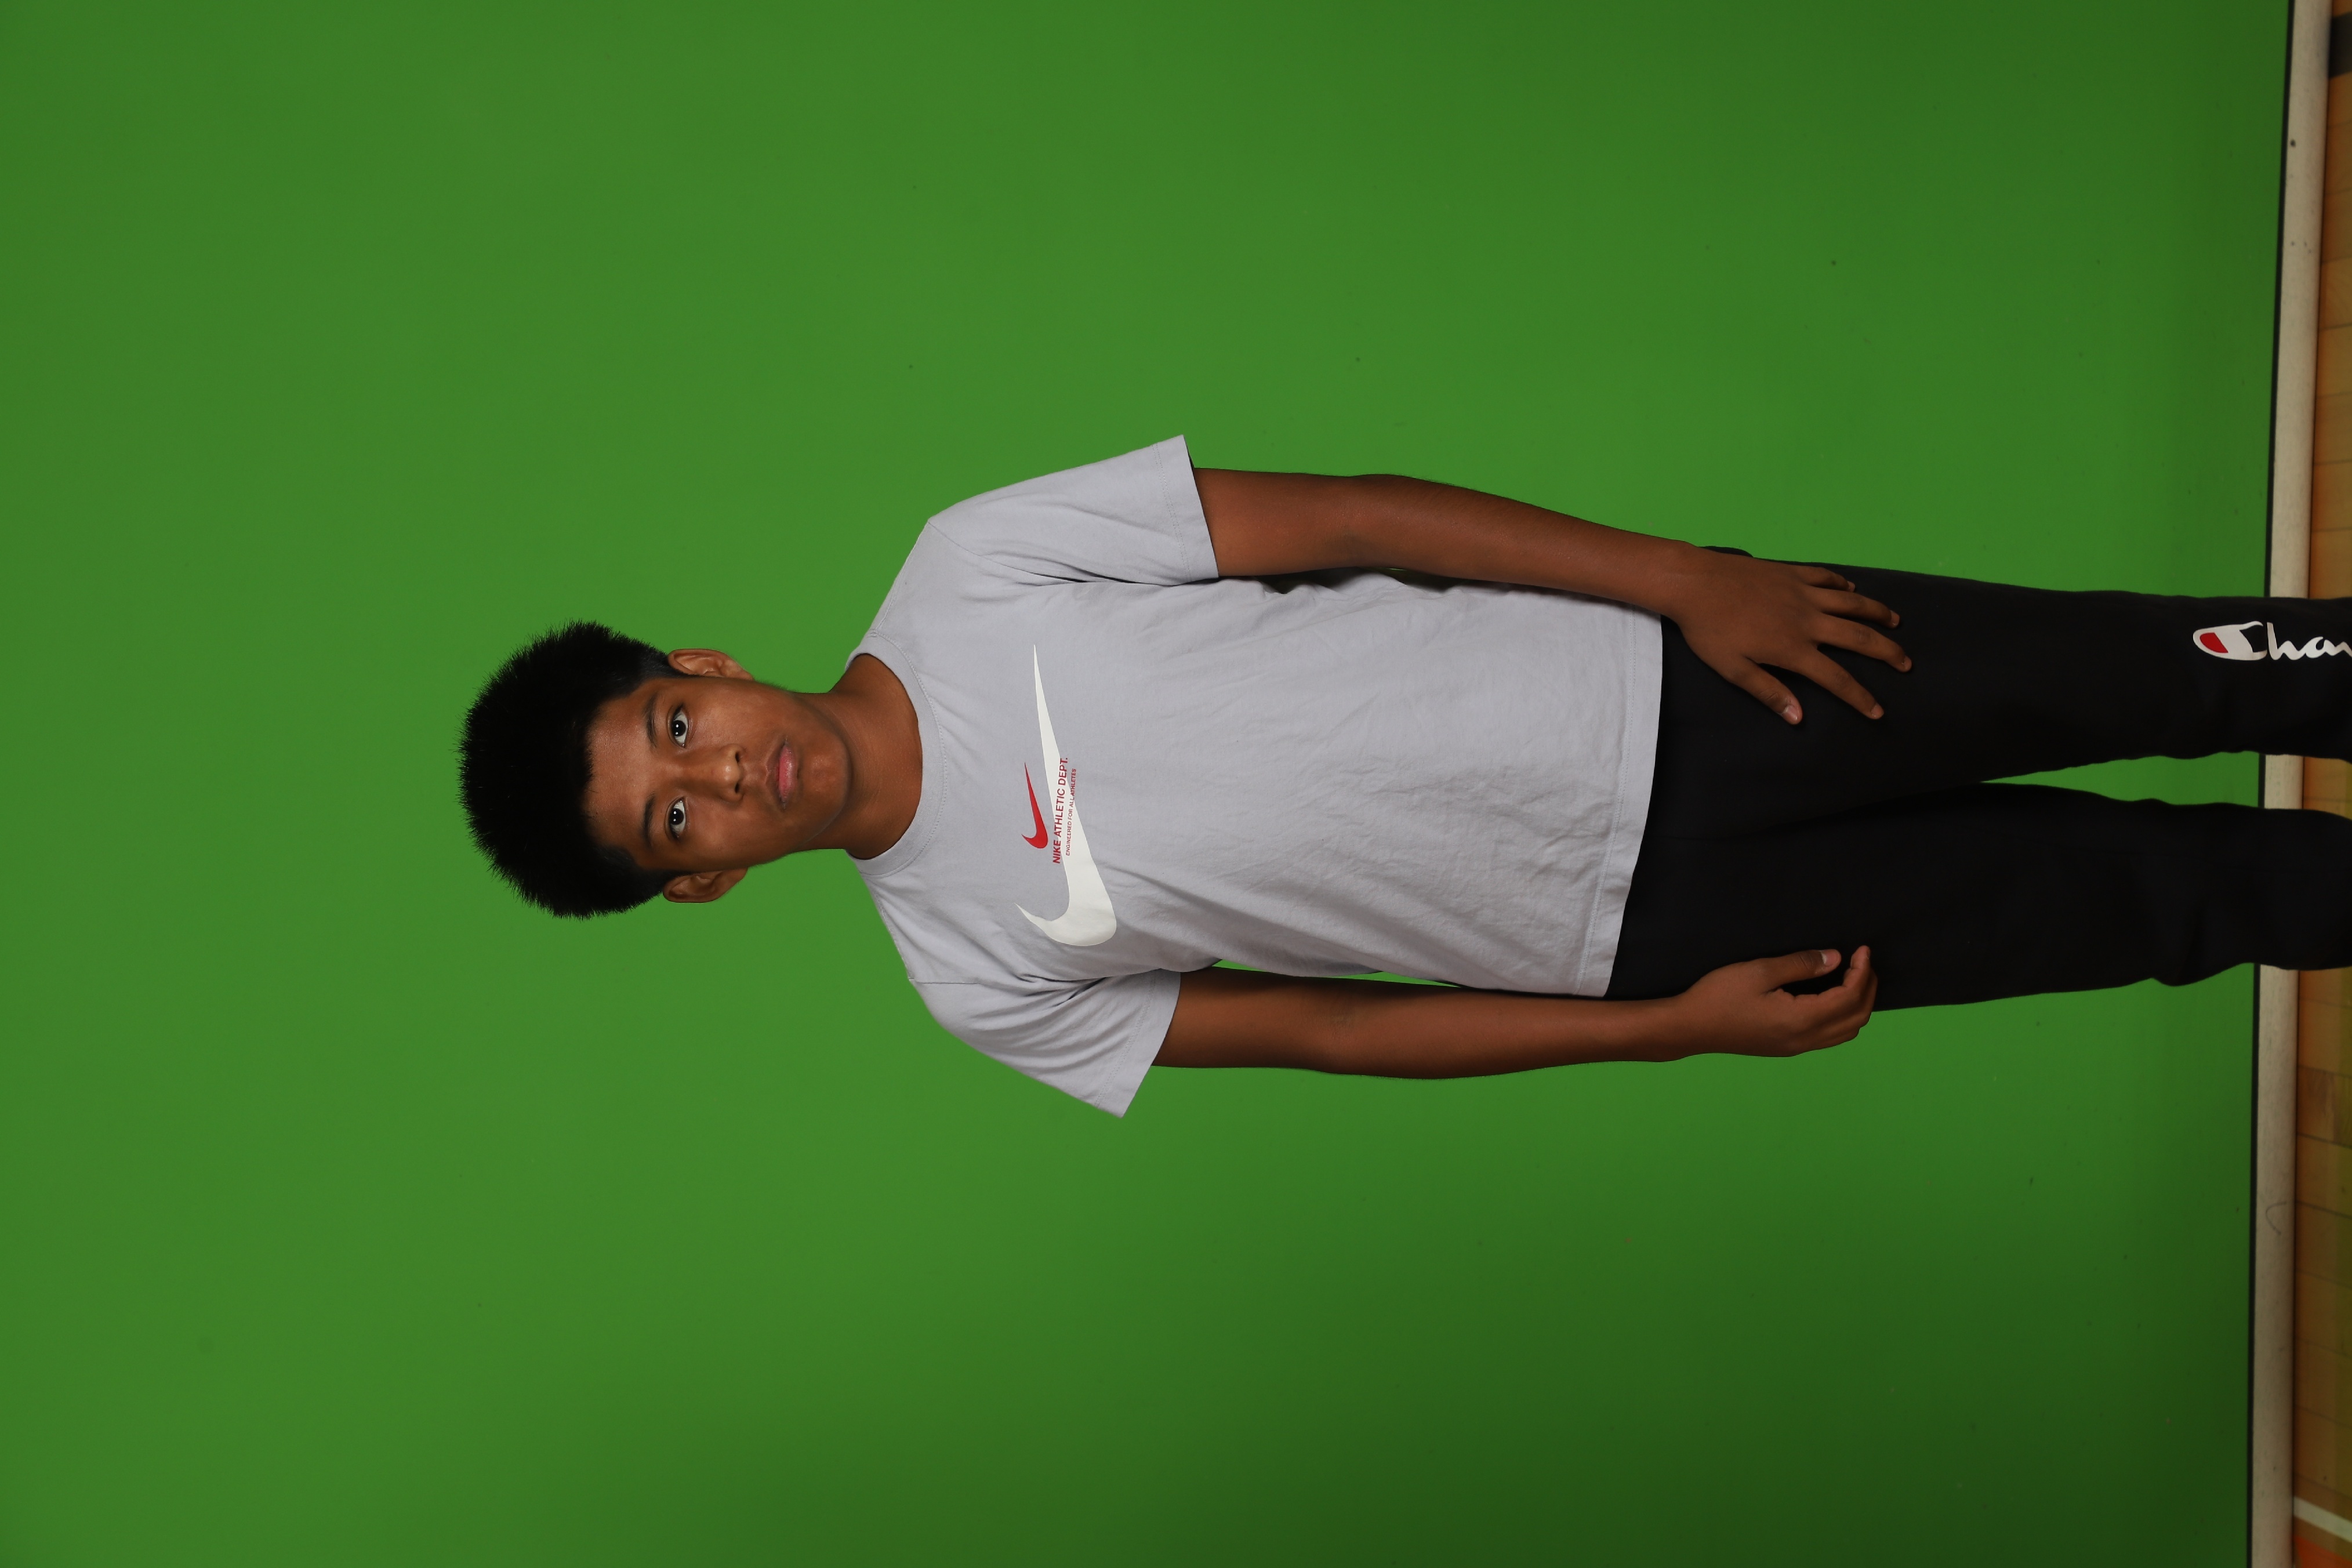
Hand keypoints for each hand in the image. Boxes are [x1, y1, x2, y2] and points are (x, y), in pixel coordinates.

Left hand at [1658, 551, 1908, 723]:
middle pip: (1858, 638)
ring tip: (1895, 622)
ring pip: (1851, 603)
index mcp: (1792, 648)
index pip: (1836, 679)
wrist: (1695, 582)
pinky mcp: (1792, 572)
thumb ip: (1768, 692)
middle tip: (1906, 663)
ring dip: (1877, 613)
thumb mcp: (1733, 669)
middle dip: (1886, 652)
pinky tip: (1852, 589)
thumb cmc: (1709, 629)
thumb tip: (1798, 717)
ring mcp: (1802, 592)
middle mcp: (1807, 620)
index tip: (1877, 711)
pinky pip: (1827, 578)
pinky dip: (1844, 585)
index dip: (1860, 697)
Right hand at [1661, 947, 1876, 1058]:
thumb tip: (1834, 959)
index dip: (1862, 972)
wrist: (1690, 1027)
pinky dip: (1842, 1016)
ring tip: (1852, 977)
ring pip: (1846, 1031)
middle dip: (1867, 988)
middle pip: (1856, 1018)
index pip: (1849, 997)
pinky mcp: (1787, 1047)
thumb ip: (1801, 964)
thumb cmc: (1719, 996)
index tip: (1862, 949)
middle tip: (1863, 962)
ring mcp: (1796, 1047)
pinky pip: (1830, 1036)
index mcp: (1801, 1020)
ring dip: (1857, 1004)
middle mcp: (1805, 1039)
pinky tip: (1831, 997)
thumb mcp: (1759, 971)